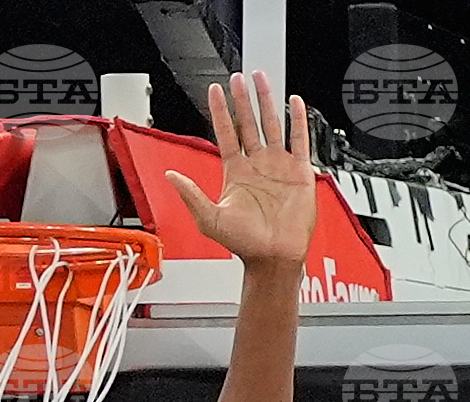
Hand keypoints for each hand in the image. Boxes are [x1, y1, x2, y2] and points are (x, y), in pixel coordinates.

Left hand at [166, 73, 315, 266]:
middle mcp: (256, 166)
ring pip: (272, 125)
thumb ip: (191, 194)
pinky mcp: (299, 172)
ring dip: (267, 101)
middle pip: (248, 123)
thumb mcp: (209, 219)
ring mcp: (278, 166)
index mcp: (235, 173)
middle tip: (238, 77)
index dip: (221, 112)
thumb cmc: (244, 244)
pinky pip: (299, 139)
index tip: (215, 90)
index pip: (226, 134)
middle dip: (242, 99)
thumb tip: (170, 177)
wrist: (273, 257)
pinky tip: (294, 103)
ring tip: (261, 79)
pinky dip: (297, 121)